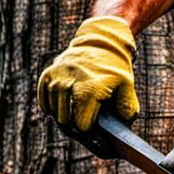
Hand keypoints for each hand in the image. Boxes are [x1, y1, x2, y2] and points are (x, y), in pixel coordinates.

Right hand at [37, 15, 137, 131]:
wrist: (101, 41)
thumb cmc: (115, 66)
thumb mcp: (127, 85)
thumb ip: (127, 107)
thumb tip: (124, 126)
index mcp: (88, 89)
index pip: (81, 126)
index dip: (91, 131)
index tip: (98, 132)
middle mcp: (67, 84)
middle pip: (66, 123)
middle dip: (78, 125)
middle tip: (89, 121)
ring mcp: (55, 79)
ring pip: (55, 114)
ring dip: (66, 116)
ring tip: (80, 110)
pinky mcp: (46, 76)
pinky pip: (45, 104)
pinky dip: (54, 108)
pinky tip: (67, 104)